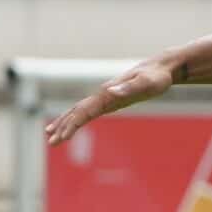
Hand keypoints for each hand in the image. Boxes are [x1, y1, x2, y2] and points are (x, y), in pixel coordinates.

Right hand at [44, 57, 177, 144]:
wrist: (160, 68)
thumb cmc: (156, 77)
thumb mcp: (146, 83)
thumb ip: (129, 87)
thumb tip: (110, 90)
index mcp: (107, 93)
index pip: (85, 111)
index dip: (73, 124)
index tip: (62, 137)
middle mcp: (102, 94)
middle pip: (77, 112)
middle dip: (63, 127)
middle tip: (51, 143)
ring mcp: (105, 97)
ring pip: (78, 111)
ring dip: (64, 123)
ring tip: (51, 136)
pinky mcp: (110, 100)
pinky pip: (88, 111)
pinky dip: (75, 118)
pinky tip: (70, 125)